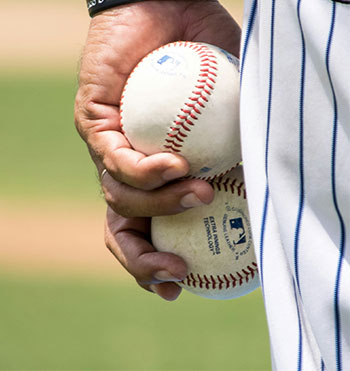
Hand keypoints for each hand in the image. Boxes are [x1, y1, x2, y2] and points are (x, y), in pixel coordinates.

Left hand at [75, 0, 240, 299]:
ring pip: (119, 200)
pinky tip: (176, 162)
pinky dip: (147, 171)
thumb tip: (269, 179)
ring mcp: (108, 148)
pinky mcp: (93, 122)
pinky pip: (113, 160)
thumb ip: (245, 144)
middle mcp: (127, 170)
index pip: (147, 231)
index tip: (181, 284)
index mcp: (155, 176)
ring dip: (162, 208)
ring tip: (199, 192)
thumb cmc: (206, 58)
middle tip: (177, 273)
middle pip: (122, 230)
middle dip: (143, 262)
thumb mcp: (235, 109)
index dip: (156, 264)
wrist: (168, 9)